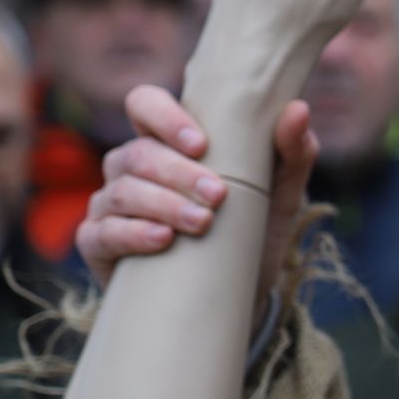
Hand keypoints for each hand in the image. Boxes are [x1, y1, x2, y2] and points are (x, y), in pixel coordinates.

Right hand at [79, 85, 317, 317]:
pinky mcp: (99, 246)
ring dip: (164, 204)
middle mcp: (132, 169)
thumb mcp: (282, 193)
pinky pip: (102, 232)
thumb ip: (294, 151)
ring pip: (121, 191)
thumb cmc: (255, 230)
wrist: (242, 294)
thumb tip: (298, 109)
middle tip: (219, 195)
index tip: (201, 145)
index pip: (144, 105)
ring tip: (203, 222)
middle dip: (178, 173)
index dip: (164, 117)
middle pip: (137, 154)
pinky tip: (164, 239)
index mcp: (168, 144)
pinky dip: (133, 233)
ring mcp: (111, 206)